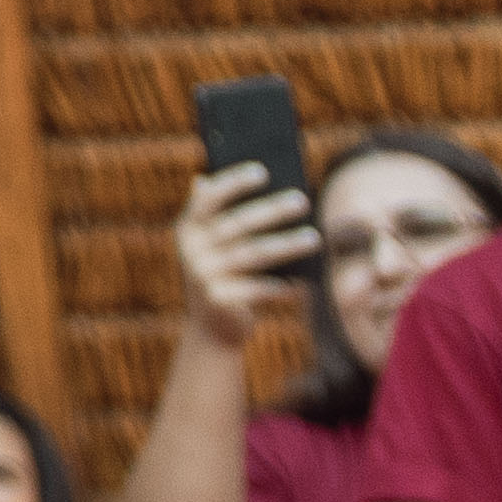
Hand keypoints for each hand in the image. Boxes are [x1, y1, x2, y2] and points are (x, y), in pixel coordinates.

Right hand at [169, 161, 320, 351]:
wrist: (211, 330)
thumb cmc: (222, 275)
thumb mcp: (212, 245)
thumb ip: (214, 215)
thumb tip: (207, 178)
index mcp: (187, 229)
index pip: (208, 198)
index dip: (233, 182)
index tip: (263, 170)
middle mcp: (190, 250)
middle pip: (237, 224)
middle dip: (272, 210)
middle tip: (302, 200)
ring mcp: (202, 276)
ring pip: (254, 254)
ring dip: (287, 245)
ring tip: (315, 238)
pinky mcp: (217, 300)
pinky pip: (257, 288)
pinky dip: (282, 286)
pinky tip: (303, 283)